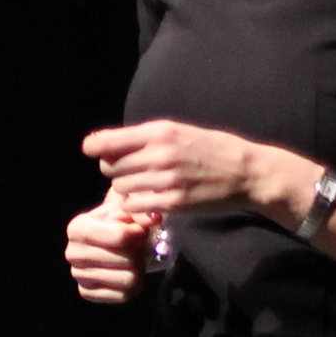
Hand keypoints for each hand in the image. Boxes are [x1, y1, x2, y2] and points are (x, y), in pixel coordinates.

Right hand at [65, 194, 155, 304]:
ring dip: (139, 269)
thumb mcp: (126, 209)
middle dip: (140, 253)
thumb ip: (140, 212)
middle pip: (127, 260)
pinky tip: (128, 273)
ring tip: (135, 259)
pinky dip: (133, 286)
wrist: (104, 238)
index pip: (121, 237)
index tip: (141, 231)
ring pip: (128, 279)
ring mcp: (78, 275)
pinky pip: (123, 296)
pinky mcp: (87, 293)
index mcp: (77, 228)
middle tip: (139, 247)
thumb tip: (154, 218)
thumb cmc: (116, 221)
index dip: (139, 234)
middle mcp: (73, 253)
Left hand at [82, 119, 283, 218]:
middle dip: (114, 170)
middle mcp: (160, 154)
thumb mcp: (178, 131)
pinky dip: (135, 204)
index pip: (108, 141)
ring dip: (125, 188)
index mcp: (159, 132)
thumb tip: (105, 144)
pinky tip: (147, 200)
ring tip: (141, 185)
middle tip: (128, 171)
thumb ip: (145, 137)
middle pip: (110, 167)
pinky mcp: (173, 203)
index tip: (92, 150)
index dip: (95, 147)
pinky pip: (135, 205)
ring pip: (120, 188)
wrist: (243, 171)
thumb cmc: (209, 148)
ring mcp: (166, 180)